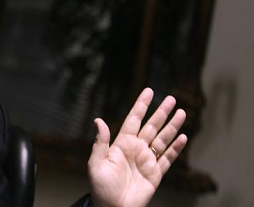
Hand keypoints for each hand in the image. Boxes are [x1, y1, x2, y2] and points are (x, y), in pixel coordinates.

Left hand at [88, 88, 187, 206]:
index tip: (149, 91)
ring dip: (172, 126)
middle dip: (161, 113)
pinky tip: (183, 137)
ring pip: (162, 139)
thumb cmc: (101, 187)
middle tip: (171, 98)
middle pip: (151, 126)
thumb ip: (100, 142)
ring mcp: (146, 161)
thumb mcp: (96, 163)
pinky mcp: (155, 174)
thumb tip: (98, 120)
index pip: (133, 120)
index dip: (141, 105)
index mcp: (121, 144)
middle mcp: (135, 149)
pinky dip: (176, 148)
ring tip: (181, 112)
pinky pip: (168, 158)